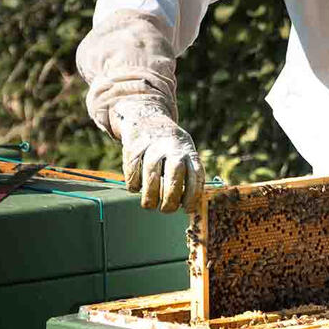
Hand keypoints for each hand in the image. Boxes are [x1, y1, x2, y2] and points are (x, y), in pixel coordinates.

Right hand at [109, 95, 202, 211]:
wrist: (146, 118)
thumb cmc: (169, 147)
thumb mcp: (185, 153)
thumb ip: (188, 175)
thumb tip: (190, 207)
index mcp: (188, 151)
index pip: (195, 175)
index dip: (193, 196)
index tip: (187, 209)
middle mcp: (172, 147)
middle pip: (175, 174)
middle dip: (171, 197)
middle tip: (166, 210)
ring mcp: (152, 146)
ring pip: (152, 174)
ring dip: (150, 195)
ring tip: (150, 205)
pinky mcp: (134, 147)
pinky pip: (133, 171)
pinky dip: (134, 184)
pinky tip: (136, 188)